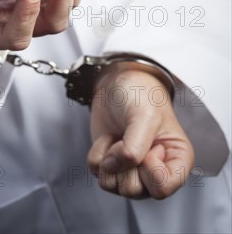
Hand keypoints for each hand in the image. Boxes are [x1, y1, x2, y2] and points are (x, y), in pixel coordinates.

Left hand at [88, 66, 194, 199]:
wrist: (117, 82)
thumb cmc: (140, 94)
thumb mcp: (144, 116)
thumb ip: (135, 147)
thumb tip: (116, 167)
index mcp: (177, 161)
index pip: (161, 189)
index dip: (148, 169)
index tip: (149, 145)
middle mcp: (155, 171)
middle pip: (133, 190)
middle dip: (124, 162)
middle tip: (130, 138)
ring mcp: (132, 171)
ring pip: (112, 186)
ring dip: (109, 158)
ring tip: (120, 137)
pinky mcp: (112, 165)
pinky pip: (96, 173)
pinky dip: (98, 153)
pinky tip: (110, 138)